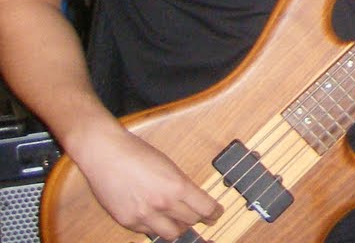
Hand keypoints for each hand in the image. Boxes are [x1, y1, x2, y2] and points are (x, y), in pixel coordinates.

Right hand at [71, 121, 220, 239]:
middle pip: (191, 222)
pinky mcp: (127, 221)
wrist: (105, 153)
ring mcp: (143, 215)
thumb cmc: (137, 153)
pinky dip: (155, 226)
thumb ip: (181, 185)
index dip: (214, 212)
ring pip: (171, 233)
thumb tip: (192, 200)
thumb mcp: (169, 165)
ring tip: (179, 220)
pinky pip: (148, 232)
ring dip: (178, 227)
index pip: (205, 208)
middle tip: (202, 217)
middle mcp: (162, 204)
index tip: (216, 212)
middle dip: (198, 219)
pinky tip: (155, 218)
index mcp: (177, 186)